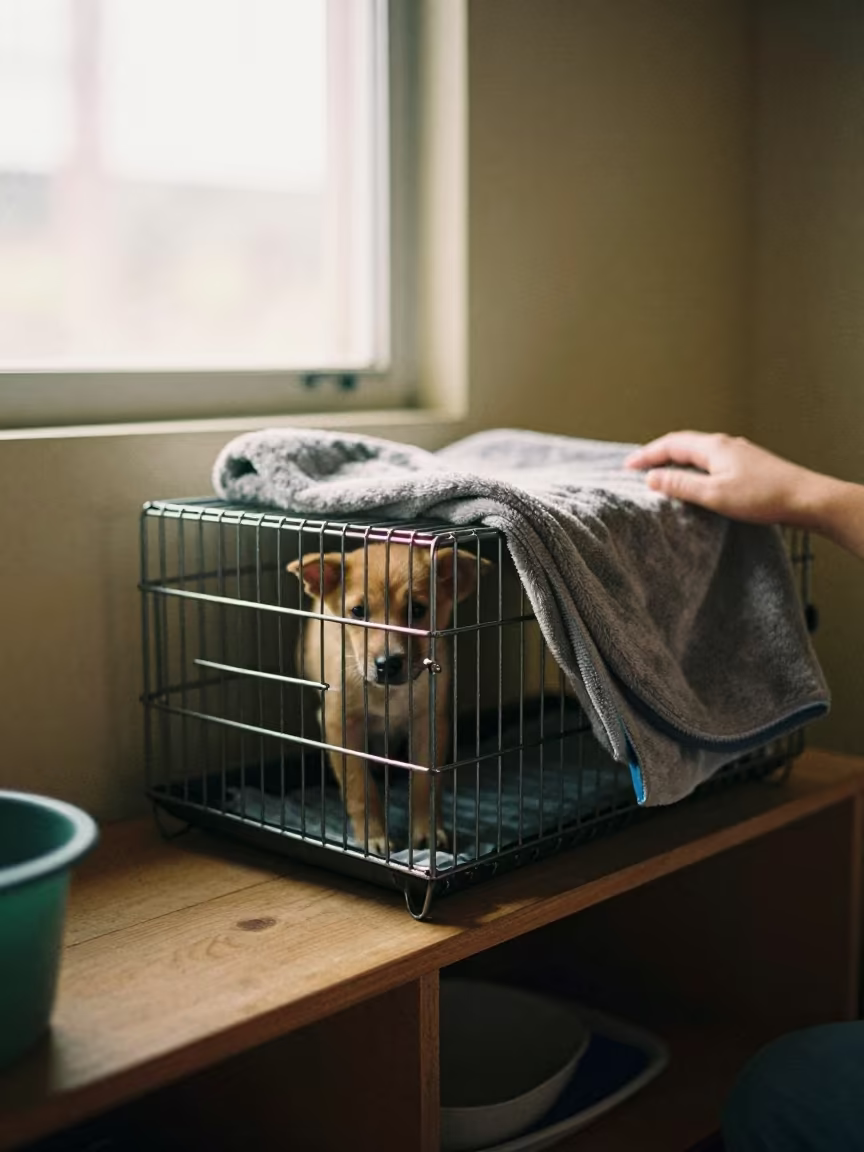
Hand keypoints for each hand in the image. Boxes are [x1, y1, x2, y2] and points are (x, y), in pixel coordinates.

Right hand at [624, 431, 820, 525]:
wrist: (806, 498)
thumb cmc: (763, 496)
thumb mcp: (714, 494)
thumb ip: (680, 485)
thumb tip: (652, 478)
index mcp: (712, 447)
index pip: (670, 445)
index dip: (646, 455)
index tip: (627, 466)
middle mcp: (724, 443)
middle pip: (682, 443)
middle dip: (657, 454)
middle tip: (638, 467)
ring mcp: (738, 452)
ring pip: (698, 451)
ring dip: (676, 460)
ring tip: (661, 473)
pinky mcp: (747, 464)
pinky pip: (711, 460)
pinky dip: (693, 466)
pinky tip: (695, 479)